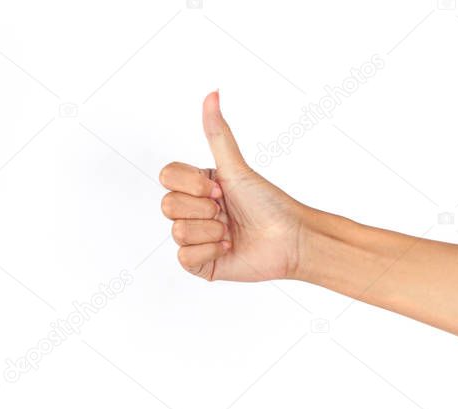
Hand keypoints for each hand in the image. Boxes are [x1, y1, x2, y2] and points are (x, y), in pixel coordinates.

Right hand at [160, 91, 309, 280]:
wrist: (290, 239)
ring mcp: (194, 239)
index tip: (221, 189)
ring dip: (211, 232)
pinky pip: (184, 257)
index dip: (192, 184)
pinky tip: (228, 248)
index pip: (167, 177)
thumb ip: (218, 134)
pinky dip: (209, 251)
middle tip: (226, 211)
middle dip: (204, 209)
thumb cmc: (269, 203)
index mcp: (197, 187)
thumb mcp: (237, 168)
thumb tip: (212, 94)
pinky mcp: (199, 264)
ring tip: (231, 232)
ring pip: (178, 232)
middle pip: (168, 206)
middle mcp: (193, 212)